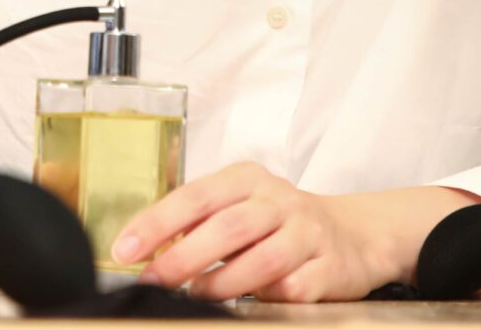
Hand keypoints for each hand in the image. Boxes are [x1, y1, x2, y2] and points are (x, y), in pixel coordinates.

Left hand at [110, 163, 400, 302]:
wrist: (354, 233)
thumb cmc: (279, 222)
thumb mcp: (239, 205)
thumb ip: (200, 221)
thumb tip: (147, 248)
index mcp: (247, 179)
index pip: (195, 196)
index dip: (157, 223)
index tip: (125, 249)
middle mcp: (279, 200)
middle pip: (228, 226)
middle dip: (184, 256)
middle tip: (153, 279)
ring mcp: (308, 232)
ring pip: (263, 259)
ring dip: (222, 281)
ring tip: (195, 294)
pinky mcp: (330, 266)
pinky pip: (294, 287)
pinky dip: (267, 296)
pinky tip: (252, 300)